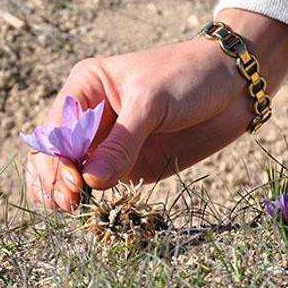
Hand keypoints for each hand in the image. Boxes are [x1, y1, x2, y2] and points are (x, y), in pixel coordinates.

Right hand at [25, 9, 287, 210]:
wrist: (233, 85)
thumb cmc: (187, 76)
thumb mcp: (151, 102)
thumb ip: (122, 143)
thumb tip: (91, 181)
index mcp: (86, 89)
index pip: (55, 129)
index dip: (56, 158)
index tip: (74, 181)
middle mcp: (90, 118)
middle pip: (54, 154)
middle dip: (54, 179)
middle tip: (68, 202)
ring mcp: (107, 145)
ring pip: (71, 174)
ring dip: (64, 193)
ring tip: (69, 209)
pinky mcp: (128, 166)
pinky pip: (101, 186)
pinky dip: (90, 201)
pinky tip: (84, 211)